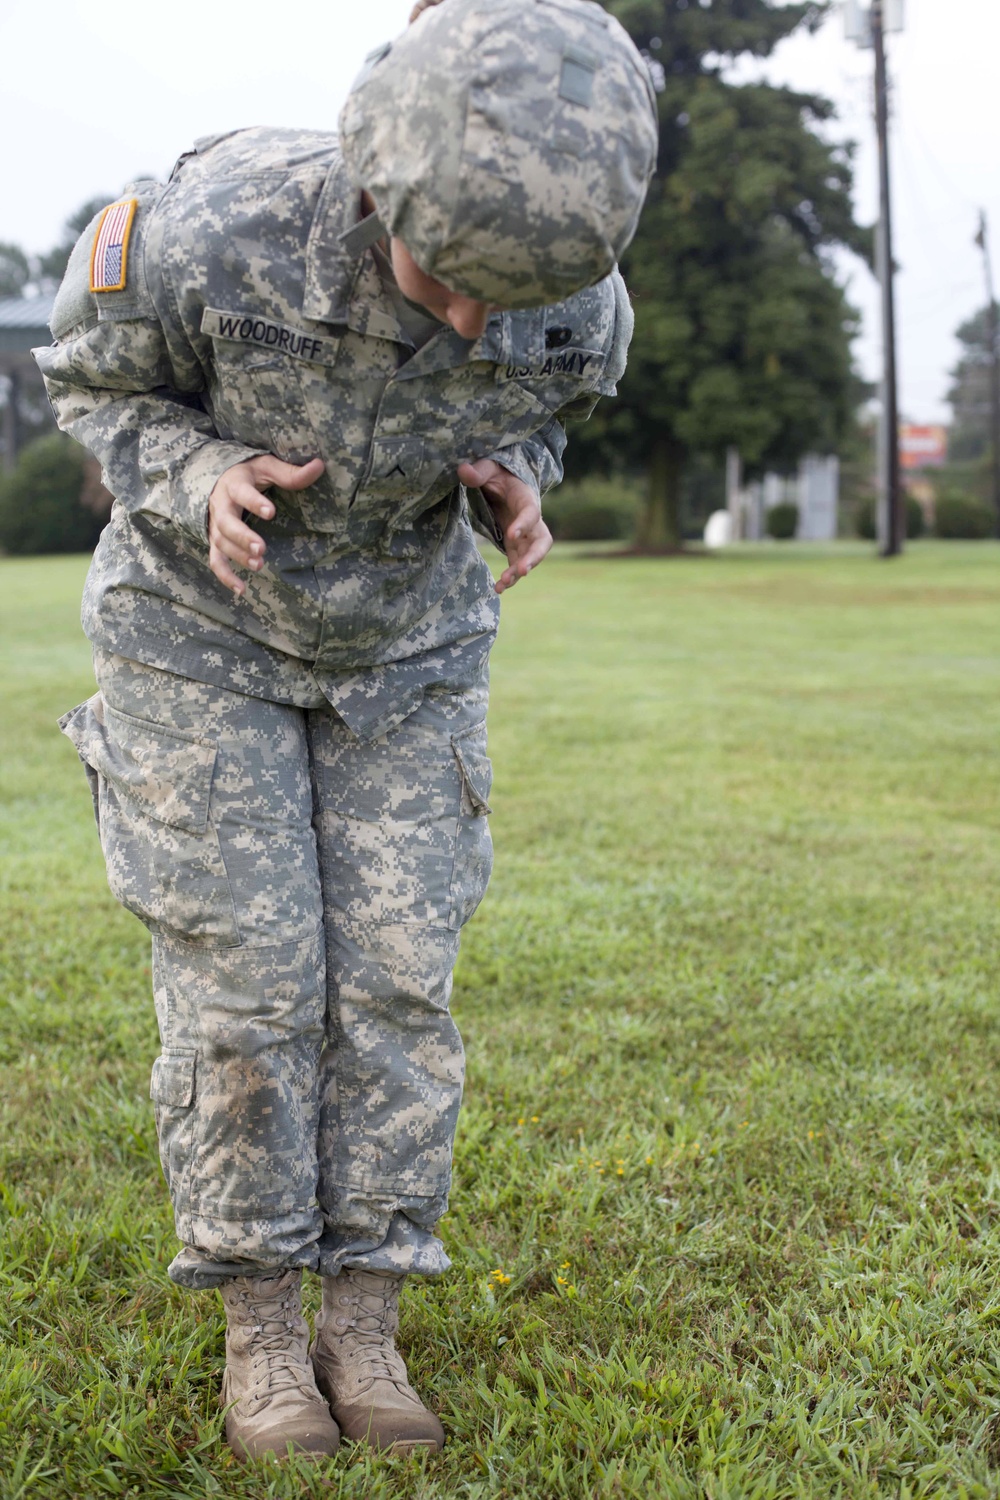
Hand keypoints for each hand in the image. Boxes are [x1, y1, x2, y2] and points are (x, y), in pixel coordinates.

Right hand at [208, 455, 323, 594]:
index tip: (270, 512)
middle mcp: (221, 505)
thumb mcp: (268, 467)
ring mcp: (216, 525)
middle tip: (260, 548)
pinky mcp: (216, 540)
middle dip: (242, 537)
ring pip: (221, 542)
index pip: (242, 492)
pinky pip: (216, 560)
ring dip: (238, 556)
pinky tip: (241, 589)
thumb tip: (319, 465)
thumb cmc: (250, 473)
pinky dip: (226, 576)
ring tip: (259, 565)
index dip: (254, 502)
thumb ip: (291, 473)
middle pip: (226, 523)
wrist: (219, 478)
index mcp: (234, 484)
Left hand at [457, 459, 552, 593]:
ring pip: (530, 557)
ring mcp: (526, 536)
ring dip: (519, 571)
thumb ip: (478, 471)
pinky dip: (511, 577)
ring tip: (503, 584)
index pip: (531, 512)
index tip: (510, 535)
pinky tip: (498, 588)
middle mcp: (532, 520)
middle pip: (542, 541)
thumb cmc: (498, 473)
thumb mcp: (488, 467)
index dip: (524, 524)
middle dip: (534, 557)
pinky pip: (517, 564)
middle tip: (522, 570)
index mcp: (526, 498)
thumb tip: (463, 471)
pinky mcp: (516, 547)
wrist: (505, 483)